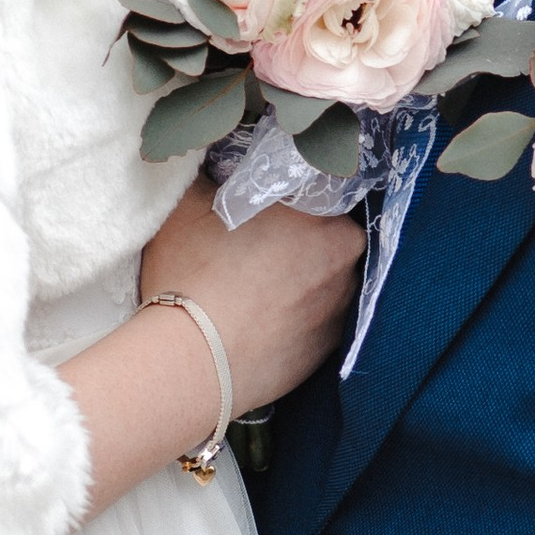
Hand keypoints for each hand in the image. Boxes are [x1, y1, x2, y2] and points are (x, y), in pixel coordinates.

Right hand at [139, 178, 364, 414]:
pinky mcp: (325, 353)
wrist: (192, 363)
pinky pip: (312, 324)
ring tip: (252, 292)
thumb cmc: (193, 273)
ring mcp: (340, 312)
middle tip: (254, 251)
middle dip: (296, 243)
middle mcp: (346, 264)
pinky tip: (258, 323)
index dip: (287, 204)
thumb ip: (210, 178)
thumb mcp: (188, 205)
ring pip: (321, 283)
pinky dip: (292, 321)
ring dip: (297, 283)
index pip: (317, 195)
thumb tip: (212, 171)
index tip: (261, 215)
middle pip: (324, 240)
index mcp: (326, 219)